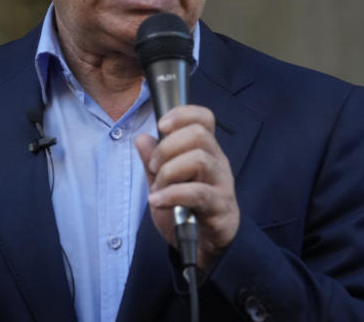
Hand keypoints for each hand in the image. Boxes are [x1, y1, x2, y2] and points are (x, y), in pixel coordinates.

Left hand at [135, 105, 238, 271]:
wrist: (202, 247)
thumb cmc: (185, 209)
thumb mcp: (163, 182)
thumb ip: (153, 160)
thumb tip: (142, 138)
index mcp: (205, 150)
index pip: (204, 118)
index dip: (182, 114)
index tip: (161, 125)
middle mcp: (217, 162)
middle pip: (198, 134)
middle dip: (167, 147)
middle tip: (154, 167)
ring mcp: (221, 184)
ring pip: (199, 159)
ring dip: (169, 171)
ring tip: (157, 187)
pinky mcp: (220, 208)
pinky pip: (198, 193)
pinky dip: (172, 194)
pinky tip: (157, 200)